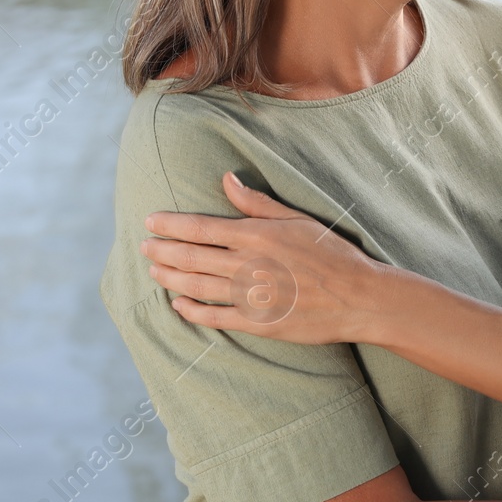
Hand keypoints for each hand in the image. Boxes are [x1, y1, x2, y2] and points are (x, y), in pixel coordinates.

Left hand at [143, 173, 398, 344]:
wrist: (359, 297)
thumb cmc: (332, 253)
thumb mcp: (298, 218)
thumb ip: (257, 202)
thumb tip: (227, 179)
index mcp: (256, 235)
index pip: (200, 227)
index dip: (171, 225)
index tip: (150, 221)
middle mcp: (247, 265)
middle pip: (191, 257)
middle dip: (162, 251)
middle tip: (142, 247)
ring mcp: (250, 296)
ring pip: (196, 286)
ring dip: (170, 279)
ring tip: (153, 272)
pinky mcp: (257, 323)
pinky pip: (214, 317)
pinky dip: (192, 312)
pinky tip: (178, 306)